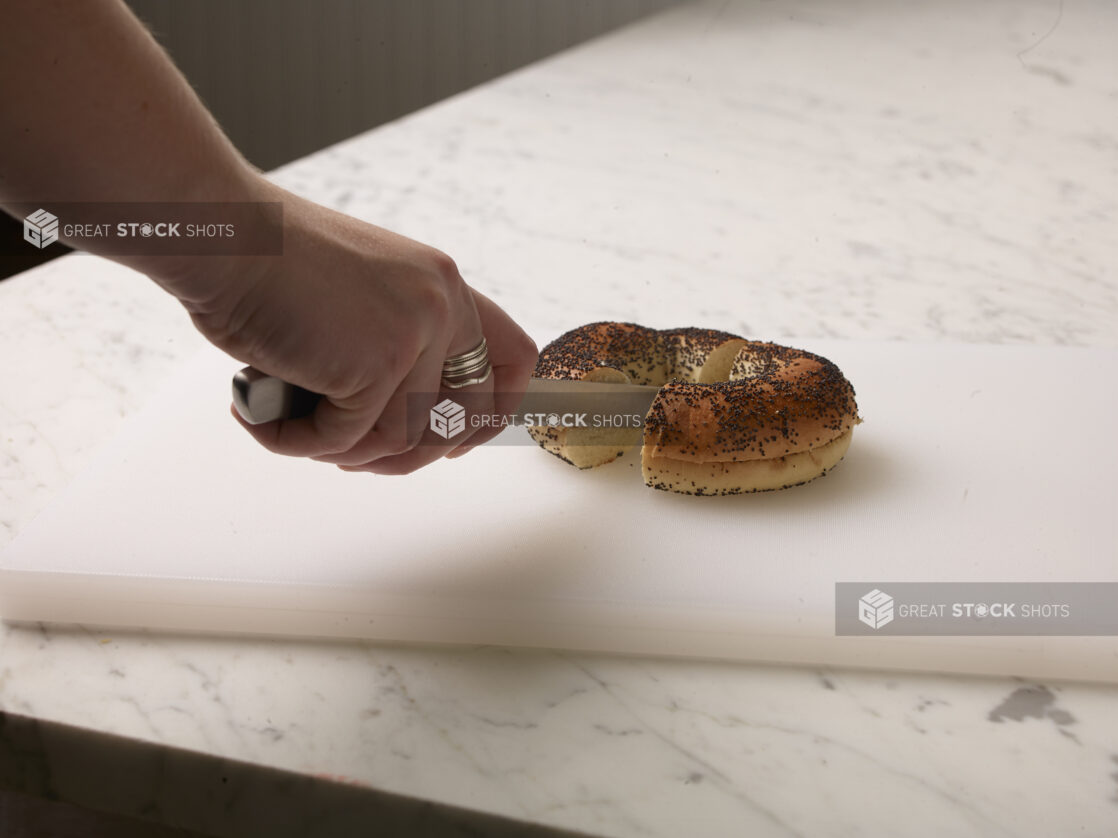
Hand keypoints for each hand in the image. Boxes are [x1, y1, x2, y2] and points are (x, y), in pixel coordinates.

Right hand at [159, 179, 536, 472]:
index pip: (513, 358)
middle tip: (350, 458)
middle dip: (411, 455)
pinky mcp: (373, 367)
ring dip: (341, 451)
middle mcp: (441, 306)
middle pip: (462, 417)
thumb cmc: (265, 262)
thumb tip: (402, 423)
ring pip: (399, 439)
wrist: (219, 234)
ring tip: (290, 431)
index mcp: (443, 283)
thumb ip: (391, 340)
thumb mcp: (357, 294)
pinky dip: (296, 442)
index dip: (493, 411)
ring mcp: (414, 335)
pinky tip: (260, 419)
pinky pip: (345, 440)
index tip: (456, 442)